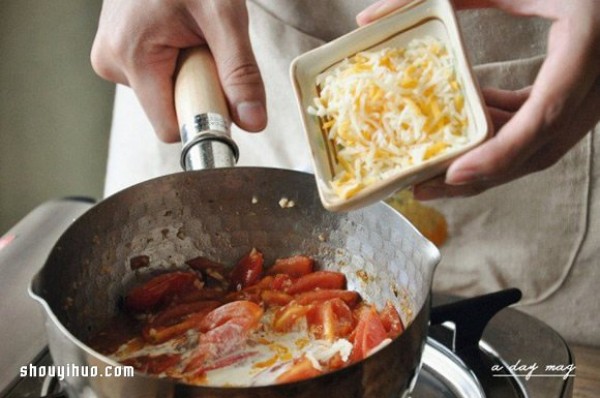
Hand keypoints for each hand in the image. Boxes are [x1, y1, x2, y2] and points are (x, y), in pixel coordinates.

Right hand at [91, 0, 266, 141]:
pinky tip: (178, 31)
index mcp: (131, 57)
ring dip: (188, 74)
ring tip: (190, 32)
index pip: (171, 127)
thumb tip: (253, 122)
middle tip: (205, 47)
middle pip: (169, 110)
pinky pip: (157, 77)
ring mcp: (112, 55)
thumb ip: (240, 72)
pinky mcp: (119, 50)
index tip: (223, 92)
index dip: (203, 117)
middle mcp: (111, 61)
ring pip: (164, 94)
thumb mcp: (224, 17)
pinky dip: (176, 63)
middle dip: (197, 88)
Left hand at [357, 0, 599, 199]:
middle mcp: (597, 78)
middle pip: (540, 149)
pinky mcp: (584, 86)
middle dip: (482, 175)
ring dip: (489, 156)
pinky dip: (506, 126)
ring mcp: (595, 88)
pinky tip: (473, 117)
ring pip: (543, 144)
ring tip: (438, 162)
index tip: (454, 173)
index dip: (499, 152)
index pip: (543, 115)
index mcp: (585, 45)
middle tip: (426, 185)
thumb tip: (367, 18)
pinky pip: (543, 120)